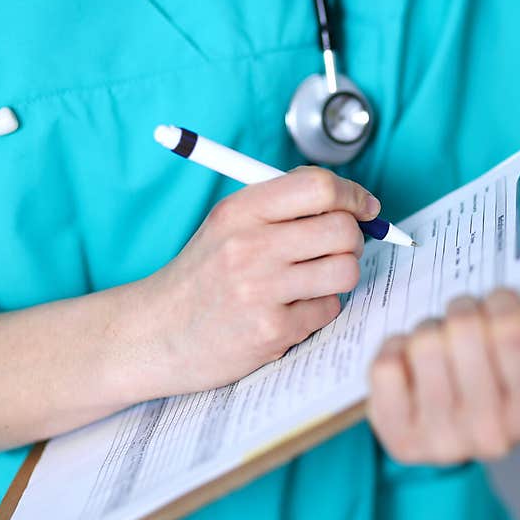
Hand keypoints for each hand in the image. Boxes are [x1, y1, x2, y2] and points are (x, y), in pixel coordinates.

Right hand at [141, 167, 379, 395]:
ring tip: (314, 281)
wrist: (154, 333)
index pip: (319, 187)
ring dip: (340, 276)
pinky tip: (292, 310)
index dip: (354, 196)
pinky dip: (319, 309)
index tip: (365, 208)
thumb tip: (348, 201)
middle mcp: (250, 246)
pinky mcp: (272, 331)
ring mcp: (261, 291)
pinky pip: (329, 310)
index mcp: (240, 211)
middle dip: (353, 240)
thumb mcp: (227, 225)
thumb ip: (280, 207)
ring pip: (345, 271)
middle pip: (342, 230)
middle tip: (338, 249)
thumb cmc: (201, 277)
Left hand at [367, 290, 519, 464]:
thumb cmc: (500, 379)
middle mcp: (491, 434)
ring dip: (430, 329)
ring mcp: (442, 441)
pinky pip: (386, 365)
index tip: (499, 303)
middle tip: (465, 319)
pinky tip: (411, 361)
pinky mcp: (398, 436)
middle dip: (463, 311)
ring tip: (440, 342)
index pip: (513, 333)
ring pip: (424, 344)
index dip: (501, 302)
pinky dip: (396, 349)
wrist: (455, 427)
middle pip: (464, 331)